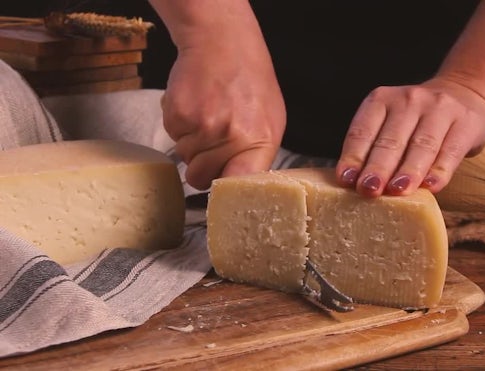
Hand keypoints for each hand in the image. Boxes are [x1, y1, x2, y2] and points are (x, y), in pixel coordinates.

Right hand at [161, 45, 285, 189]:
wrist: (223, 43)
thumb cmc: (250, 82)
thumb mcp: (270, 120)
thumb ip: (257, 156)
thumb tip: (241, 187)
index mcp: (260, 141)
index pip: (239, 185)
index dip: (226, 193)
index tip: (222, 193)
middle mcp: (232, 137)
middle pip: (201, 178)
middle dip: (204, 164)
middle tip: (214, 138)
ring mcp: (203, 126)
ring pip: (185, 157)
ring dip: (191, 142)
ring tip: (208, 114)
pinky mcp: (178, 115)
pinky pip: (171, 137)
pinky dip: (179, 125)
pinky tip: (195, 105)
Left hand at [335, 79, 484, 196]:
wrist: (465, 95)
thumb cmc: (416, 122)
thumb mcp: (390, 124)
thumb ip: (374, 149)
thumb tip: (355, 186)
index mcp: (381, 100)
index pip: (363, 131)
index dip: (353, 156)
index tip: (346, 180)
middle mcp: (409, 100)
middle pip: (391, 139)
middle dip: (378, 167)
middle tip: (368, 189)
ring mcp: (439, 109)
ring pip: (421, 145)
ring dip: (408, 171)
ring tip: (397, 191)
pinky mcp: (466, 123)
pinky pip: (450, 150)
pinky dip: (440, 170)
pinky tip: (431, 187)